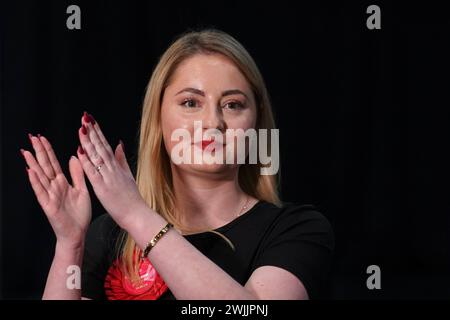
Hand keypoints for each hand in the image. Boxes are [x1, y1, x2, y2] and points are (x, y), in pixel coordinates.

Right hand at [22, 134, 90, 248]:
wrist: (78, 232)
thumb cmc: (79, 213)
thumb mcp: (82, 189)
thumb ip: (77, 174)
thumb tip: (73, 157)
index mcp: (62, 182)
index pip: (53, 163)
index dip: (47, 150)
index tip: (42, 137)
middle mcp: (54, 187)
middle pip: (45, 166)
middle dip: (38, 151)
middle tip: (31, 137)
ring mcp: (50, 196)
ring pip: (40, 176)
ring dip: (33, 164)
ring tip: (26, 151)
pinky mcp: (48, 206)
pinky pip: (41, 192)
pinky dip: (36, 182)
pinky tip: (30, 172)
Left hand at [76, 112, 146, 228]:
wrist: (137, 214)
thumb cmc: (132, 198)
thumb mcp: (128, 175)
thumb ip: (122, 159)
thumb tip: (119, 143)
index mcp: (117, 166)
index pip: (105, 145)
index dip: (98, 132)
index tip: (91, 120)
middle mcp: (112, 169)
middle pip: (100, 147)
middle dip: (92, 131)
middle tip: (85, 117)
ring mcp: (108, 177)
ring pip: (96, 156)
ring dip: (88, 141)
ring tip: (81, 128)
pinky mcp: (102, 188)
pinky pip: (93, 172)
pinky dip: (86, 161)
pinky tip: (80, 151)